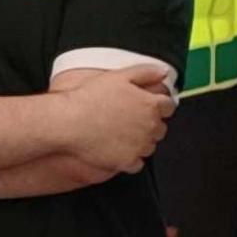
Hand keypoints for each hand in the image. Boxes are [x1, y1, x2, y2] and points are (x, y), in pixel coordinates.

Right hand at [51, 67, 178, 173]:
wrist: (68, 122)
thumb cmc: (89, 98)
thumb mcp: (118, 76)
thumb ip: (146, 72)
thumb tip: (163, 72)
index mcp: (150, 105)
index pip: (168, 107)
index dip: (157, 105)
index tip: (147, 106)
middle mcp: (150, 127)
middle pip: (160, 128)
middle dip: (149, 124)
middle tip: (129, 120)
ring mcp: (139, 146)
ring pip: (149, 146)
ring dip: (140, 141)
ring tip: (120, 134)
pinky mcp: (127, 161)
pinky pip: (137, 163)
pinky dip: (130, 158)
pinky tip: (116, 148)